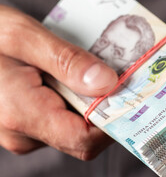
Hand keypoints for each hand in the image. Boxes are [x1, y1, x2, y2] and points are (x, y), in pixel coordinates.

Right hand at [0, 5, 117, 159]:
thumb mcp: (21, 37)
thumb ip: (66, 61)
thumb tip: (107, 83)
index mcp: (21, 114)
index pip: (85, 139)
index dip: (114, 122)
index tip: (133, 96)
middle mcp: (24, 133)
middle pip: (85, 135)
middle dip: (107, 108)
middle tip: (122, 77)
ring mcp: (24, 132)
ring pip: (76, 126)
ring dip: (92, 102)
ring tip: (96, 71)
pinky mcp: (27, 124)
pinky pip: (62, 120)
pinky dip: (77, 101)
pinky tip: (77, 77)